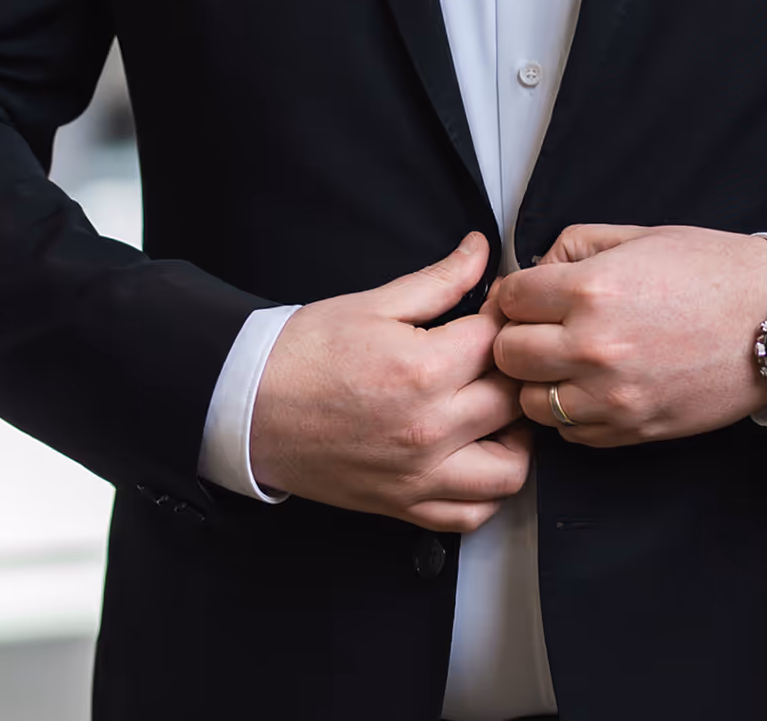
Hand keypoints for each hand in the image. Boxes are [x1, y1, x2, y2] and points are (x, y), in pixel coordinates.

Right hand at [249, 231, 530, 531]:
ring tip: (498, 410)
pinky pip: (470, 516)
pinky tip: (478, 456)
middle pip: (513, 400)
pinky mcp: (403, 505)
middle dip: (516, 370)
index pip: (498, 340)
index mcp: (423, 370)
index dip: (505, 317)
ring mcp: (418, 475)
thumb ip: (440, 279)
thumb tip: (480, 251)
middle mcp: (428, 429)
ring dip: (516, 438)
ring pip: (510, 471)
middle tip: (500, 354)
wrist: (249, 404)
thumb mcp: (375, 303)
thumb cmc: (304, 353)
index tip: (498, 310)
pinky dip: (487, 492)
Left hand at [491, 225, 766, 446]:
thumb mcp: (638, 236)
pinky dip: (572, 413)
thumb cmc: (711, 272)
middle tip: (539, 329)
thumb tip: (534, 270)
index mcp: (592, 289)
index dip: (513, 293)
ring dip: (540, 381)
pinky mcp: (632, 430)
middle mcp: (594, 347)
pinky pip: (570, 434)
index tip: (525, 296)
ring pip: (531, 402)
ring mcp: (612, 396)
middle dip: (517, 336)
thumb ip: (575, 246)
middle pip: (508, 353)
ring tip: (564, 362)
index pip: (509, 298)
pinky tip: (592, 387)